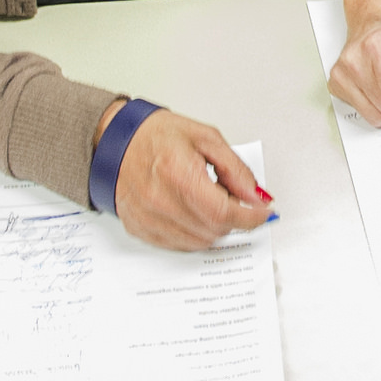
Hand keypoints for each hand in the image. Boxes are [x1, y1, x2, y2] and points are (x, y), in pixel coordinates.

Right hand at [102, 103, 273, 249]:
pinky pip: (180, 245)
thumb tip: (256, 196)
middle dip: (233, 216)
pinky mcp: (141, 230)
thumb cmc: (156, 135)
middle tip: (230, 194)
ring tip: (207, 198)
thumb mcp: (206, 138)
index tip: (263, 213)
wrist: (116, 142)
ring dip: (214, 226)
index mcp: (179, 174)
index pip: (225, 212)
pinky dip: (194, 232)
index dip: (251, 217)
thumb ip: (235, 169)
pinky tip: (191, 210)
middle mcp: (161, 201)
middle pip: (215, 228)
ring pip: (200, 241)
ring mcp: (149, 220)